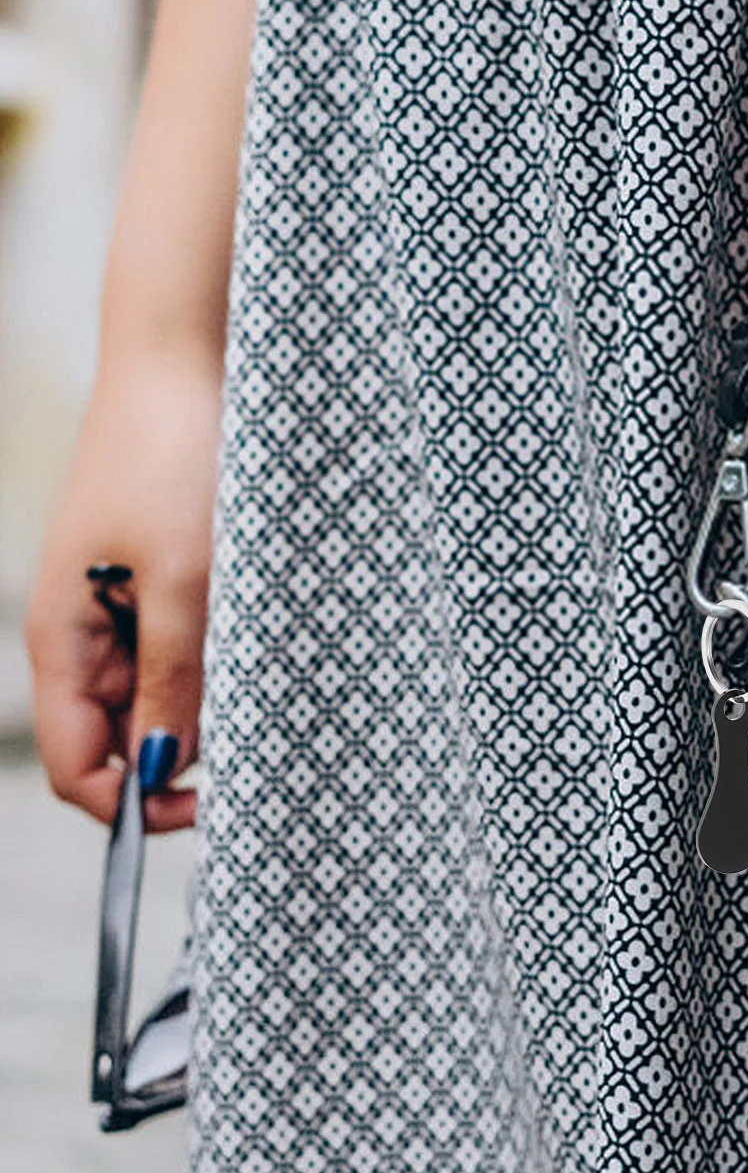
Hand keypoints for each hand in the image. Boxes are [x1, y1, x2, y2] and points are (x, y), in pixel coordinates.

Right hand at [25, 356, 220, 830]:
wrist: (186, 365)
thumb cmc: (176, 462)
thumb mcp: (183, 582)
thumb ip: (170, 680)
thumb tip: (160, 770)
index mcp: (62, 642)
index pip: (78, 768)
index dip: (133, 805)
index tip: (206, 807)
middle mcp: (84, 636)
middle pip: (121, 742)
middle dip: (179, 759)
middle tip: (254, 742)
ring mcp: (122, 611)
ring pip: (160, 700)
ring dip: (207, 709)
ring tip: (260, 677)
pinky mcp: (161, 585)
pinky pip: (183, 652)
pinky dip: (218, 664)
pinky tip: (256, 644)